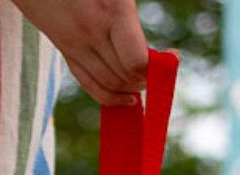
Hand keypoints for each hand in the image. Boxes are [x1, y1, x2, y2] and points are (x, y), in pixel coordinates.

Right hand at [9, 0, 147, 106]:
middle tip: (158, 69)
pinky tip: (128, 99)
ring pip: (111, 85)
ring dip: (132, 88)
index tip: (172, 57)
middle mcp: (92, 33)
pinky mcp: (67, 53)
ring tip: (145, 81)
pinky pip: (91, 86)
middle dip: (146, 78)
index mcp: (111, 10)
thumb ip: (131, 11)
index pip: (137, 61)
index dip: (156, 67)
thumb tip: (160, 47)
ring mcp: (77, 46)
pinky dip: (112, 98)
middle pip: (127, 76)